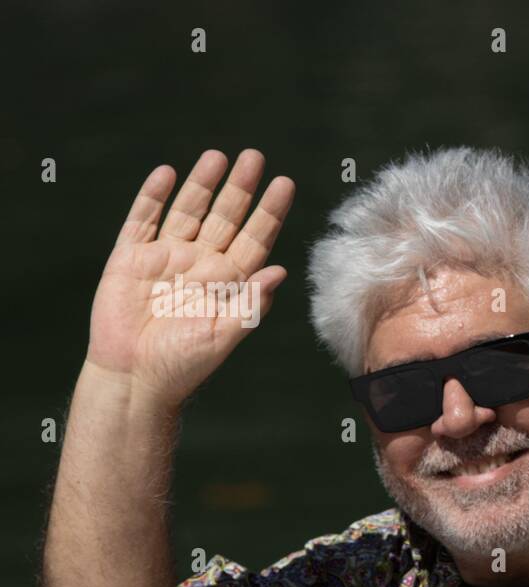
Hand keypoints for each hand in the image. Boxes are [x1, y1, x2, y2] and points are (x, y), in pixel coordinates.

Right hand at [87, 149, 294, 406]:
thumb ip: (251, 303)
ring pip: (188, 211)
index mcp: (229, 282)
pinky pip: (143, 220)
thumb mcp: (224, 335)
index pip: (255, 238)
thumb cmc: (184, 364)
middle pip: (225, 217)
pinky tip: (166, 174)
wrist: (135, 377)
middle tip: (255, 157)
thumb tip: (281, 270)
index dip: (270, 211)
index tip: (285, 184)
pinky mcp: (131, 258)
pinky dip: (153, 196)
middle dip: (240, 188)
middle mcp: (201, 264)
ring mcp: (166, 257)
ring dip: (202, 184)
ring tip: (217, 156)